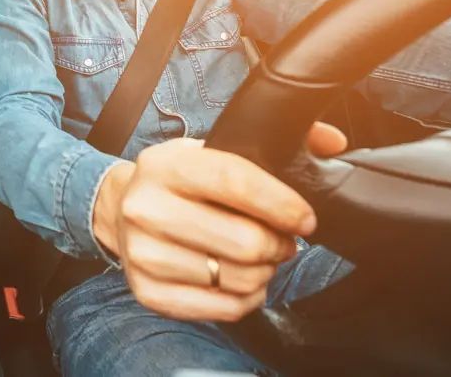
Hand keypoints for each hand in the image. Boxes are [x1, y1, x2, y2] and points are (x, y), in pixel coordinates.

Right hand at [92, 122, 347, 321]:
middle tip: (282, 240)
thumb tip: (331, 142)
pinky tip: (241, 280)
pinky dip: (245, 298)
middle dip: (279, 245)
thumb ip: (273, 142)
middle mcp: (146, 208)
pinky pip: (222, 309)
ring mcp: (143, 254)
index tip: (305, 219)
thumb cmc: (177, 181)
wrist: (118, 208)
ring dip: (264, 272)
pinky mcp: (147, 292)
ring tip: (259, 259)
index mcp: (165, 165)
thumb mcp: (210, 149)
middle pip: (244, 242)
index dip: (283, 204)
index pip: (236, 182)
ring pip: (238, 279)